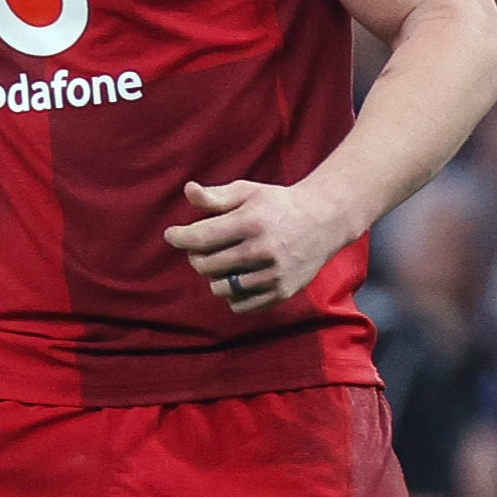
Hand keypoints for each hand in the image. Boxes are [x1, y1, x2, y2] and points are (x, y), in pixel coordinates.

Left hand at [164, 178, 361, 315]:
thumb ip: (216, 197)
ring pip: (220, 288)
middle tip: (201, 247)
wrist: (325, 220)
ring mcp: (273, 274)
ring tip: (221, 263)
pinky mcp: (282, 292)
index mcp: (251, 222)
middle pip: (206, 265)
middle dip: (195, 256)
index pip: (200, 238)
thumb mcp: (248, 191)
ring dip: (213, 277)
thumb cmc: (278, 204)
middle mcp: (262, 250)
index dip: (179, 237)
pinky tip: (236, 278)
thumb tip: (188, 191)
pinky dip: (232, 295)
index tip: (172, 235)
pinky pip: (241, 305)